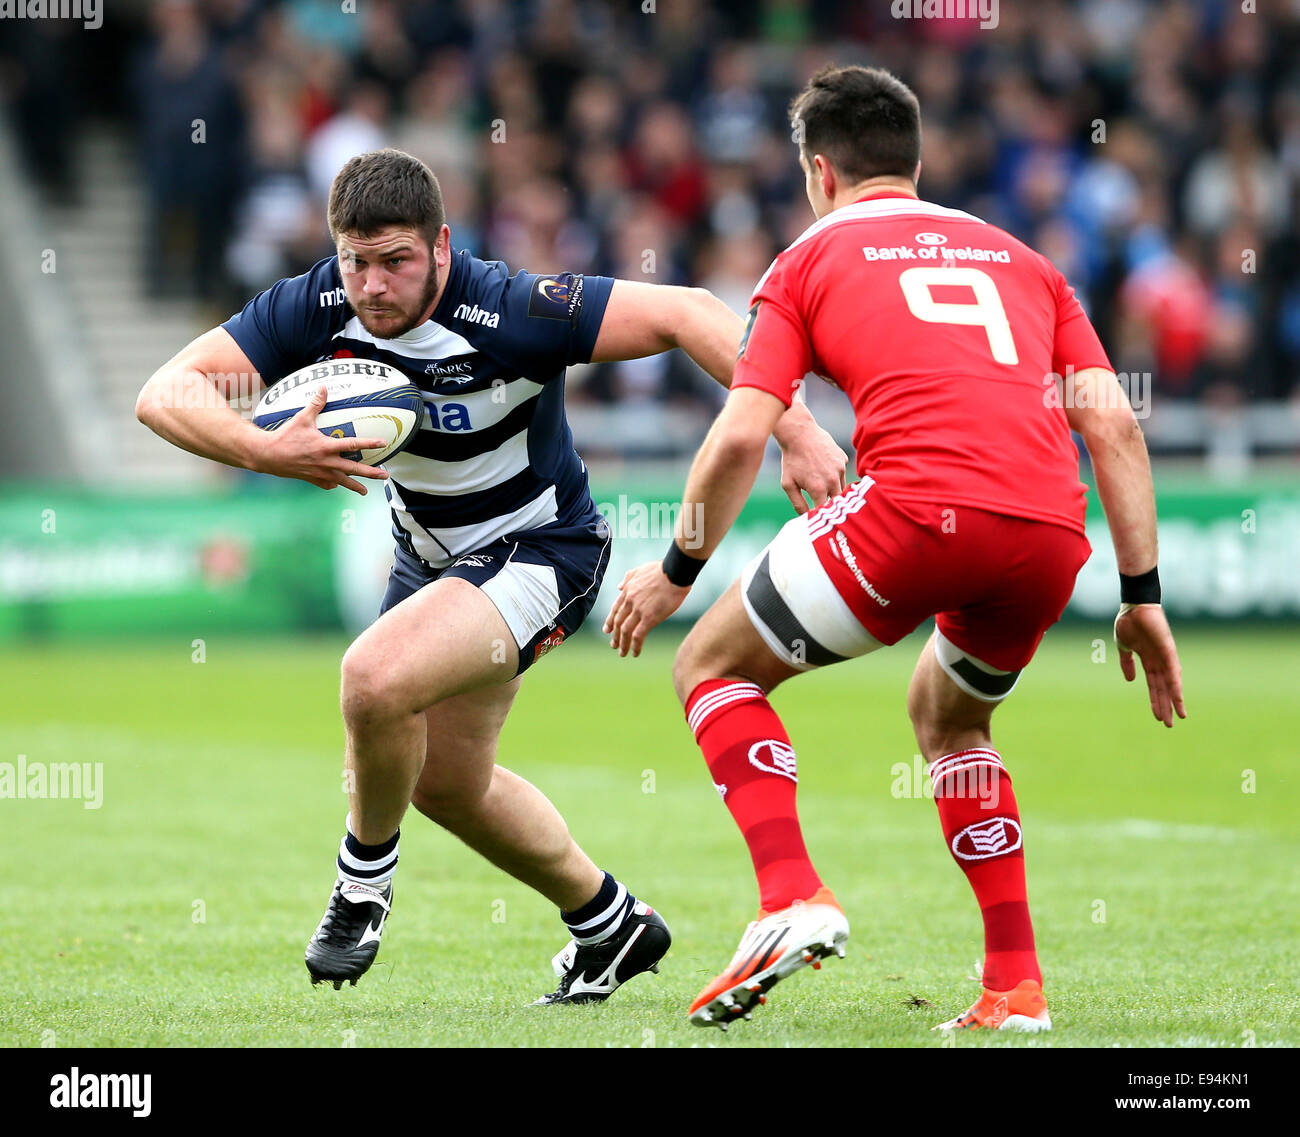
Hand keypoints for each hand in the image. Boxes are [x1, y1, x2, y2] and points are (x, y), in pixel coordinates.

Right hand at [253, 387, 389, 494]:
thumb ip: (315, 404)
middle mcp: (326, 462)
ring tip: (366, 492)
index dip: (370, 443)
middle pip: (354, 469)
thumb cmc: (285, 436)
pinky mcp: (312, 479)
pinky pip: (327, 484)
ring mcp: (320, 473)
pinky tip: (338, 485)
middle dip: (371, 473)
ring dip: (355, 486)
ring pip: (342, 482)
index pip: (353, 444)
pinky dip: (333, 485)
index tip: (383, 443)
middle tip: (384, 476)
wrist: (268, 456)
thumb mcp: (302, 418)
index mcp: (326, 446)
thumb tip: (323, 388)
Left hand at [603, 561, 689, 656]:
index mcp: (628, 591)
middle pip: (618, 622)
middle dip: (615, 636)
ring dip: (622, 644)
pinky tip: (635, 653)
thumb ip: (628, 578)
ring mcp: (638, 610)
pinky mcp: (649, 618)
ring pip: (625, 631)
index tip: (607, 630)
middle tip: (613, 645)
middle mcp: (629, 602)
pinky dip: (635, 646)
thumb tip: (619, 587)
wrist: (674, 572)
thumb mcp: (640, 570)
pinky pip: (638, 635)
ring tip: (622, 653)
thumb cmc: (662, 569)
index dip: (610, 621)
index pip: (615, 609)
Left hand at [773, 401, 847, 513]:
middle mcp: (833, 480)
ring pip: (841, 488)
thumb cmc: (791, 460)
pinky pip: (842, 473)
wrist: (799, 433)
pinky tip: (823, 467)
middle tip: (821, 503)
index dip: (821, 515)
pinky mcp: (843, 459)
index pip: (825, 511)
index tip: (818, 517)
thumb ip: (798, 504)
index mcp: (818, 488)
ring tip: (819, 481)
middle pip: (836, 502)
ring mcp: (840, 468)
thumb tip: (806, 518)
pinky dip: (835, 474)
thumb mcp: (788, 484)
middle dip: (830, 505)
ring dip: (832, 489)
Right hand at [1114, 603, 1185, 726]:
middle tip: (1169, 724)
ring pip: (1171, 684)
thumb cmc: (1129, 621)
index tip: (1157, 716)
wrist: (1134, 605)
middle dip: (1165, 706)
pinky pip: (1173, 671)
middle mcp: (1159, 661)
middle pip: (1163, 688)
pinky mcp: (1168, 650)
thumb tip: (1130, 680)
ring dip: (1174, 700)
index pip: (1153, 685)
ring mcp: (1164, 656)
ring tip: (1179, 716)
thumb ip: (1127, 663)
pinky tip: (1178, 697)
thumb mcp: (1124, 646)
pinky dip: (1176, 685)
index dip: (1155, 700)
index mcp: (1148, 660)